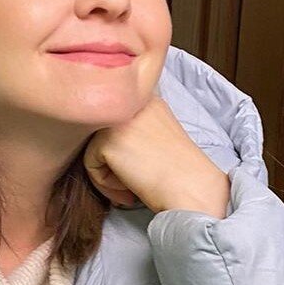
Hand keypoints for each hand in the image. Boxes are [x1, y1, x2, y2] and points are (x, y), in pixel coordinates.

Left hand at [83, 97, 229, 217]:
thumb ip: (134, 127)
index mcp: (146, 95)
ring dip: (109, 174)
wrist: (193, 189)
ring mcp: (117, 117)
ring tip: (132, 186)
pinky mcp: (107, 139)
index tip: (144, 167)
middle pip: (101, 133)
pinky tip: (129, 188)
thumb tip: (106, 141)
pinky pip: (90, 165)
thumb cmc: (180, 172)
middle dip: (114, 162)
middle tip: (134, 181)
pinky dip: (105, 184)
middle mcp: (130, 98)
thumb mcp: (158, 133)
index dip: (125, 152)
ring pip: (93, 149)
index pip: (115, 122)